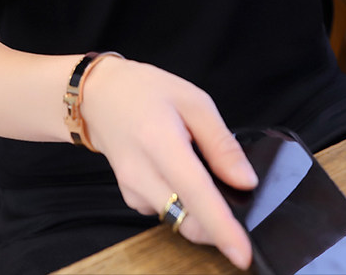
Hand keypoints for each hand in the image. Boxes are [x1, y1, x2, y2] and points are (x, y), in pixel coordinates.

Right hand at [81, 57, 257, 269]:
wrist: (99, 95)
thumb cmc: (145, 91)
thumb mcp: (193, 100)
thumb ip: (221, 142)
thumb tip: (245, 180)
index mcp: (160, 141)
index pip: (195, 193)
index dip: (221, 227)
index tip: (242, 253)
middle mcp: (141, 174)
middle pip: (188, 220)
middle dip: (218, 222)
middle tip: (233, 194)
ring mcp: (132, 191)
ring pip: (179, 219)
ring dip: (200, 209)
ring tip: (197, 164)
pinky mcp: (131, 199)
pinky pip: (167, 211)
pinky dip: (183, 201)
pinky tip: (178, 170)